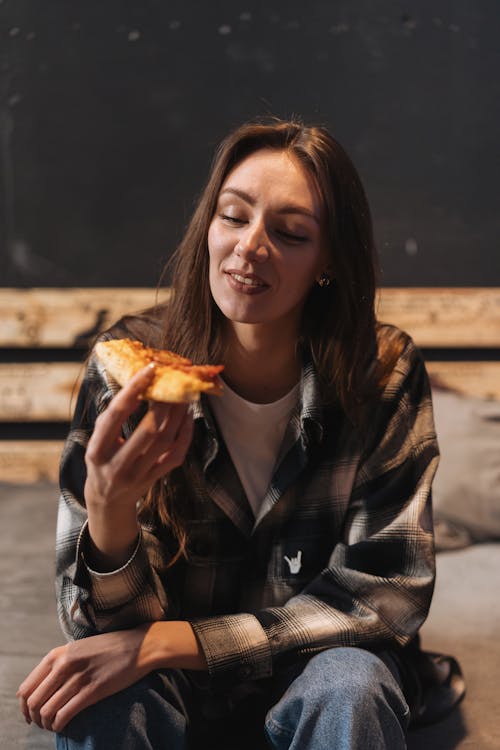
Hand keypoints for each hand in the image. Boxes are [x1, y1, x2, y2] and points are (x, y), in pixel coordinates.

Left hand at [17, 626, 153, 732]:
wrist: (140, 646)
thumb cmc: (110, 648)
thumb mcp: (79, 648)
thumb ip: (60, 662)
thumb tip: (41, 686)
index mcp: (58, 654)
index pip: (27, 687)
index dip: (25, 707)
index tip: (30, 714)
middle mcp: (65, 664)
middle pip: (34, 701)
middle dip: (35, 718)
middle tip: (42, 723)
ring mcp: (79, 677)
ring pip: (47, 710)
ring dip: (47, 724)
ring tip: (53, 725)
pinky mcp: (93, 690)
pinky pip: (65, 714)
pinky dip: (59, 725)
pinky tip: (63, 725)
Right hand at [84, 365, 193, 565]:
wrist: (108, 501)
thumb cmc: (102, 461)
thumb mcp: (96, 440)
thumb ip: (110, 417)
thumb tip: (132, 383)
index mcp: (97, 451)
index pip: (115, 415)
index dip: (132, 390)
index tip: (148, 370)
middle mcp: (117, 465)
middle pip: (148, 430)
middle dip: (164, 404)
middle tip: (174, 382)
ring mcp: (138, 475)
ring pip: (165, 441)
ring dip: (178, 415)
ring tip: (183, 395)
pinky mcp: (154, 479)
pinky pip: (175, 455)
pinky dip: (185, 434)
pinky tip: (188, 416)